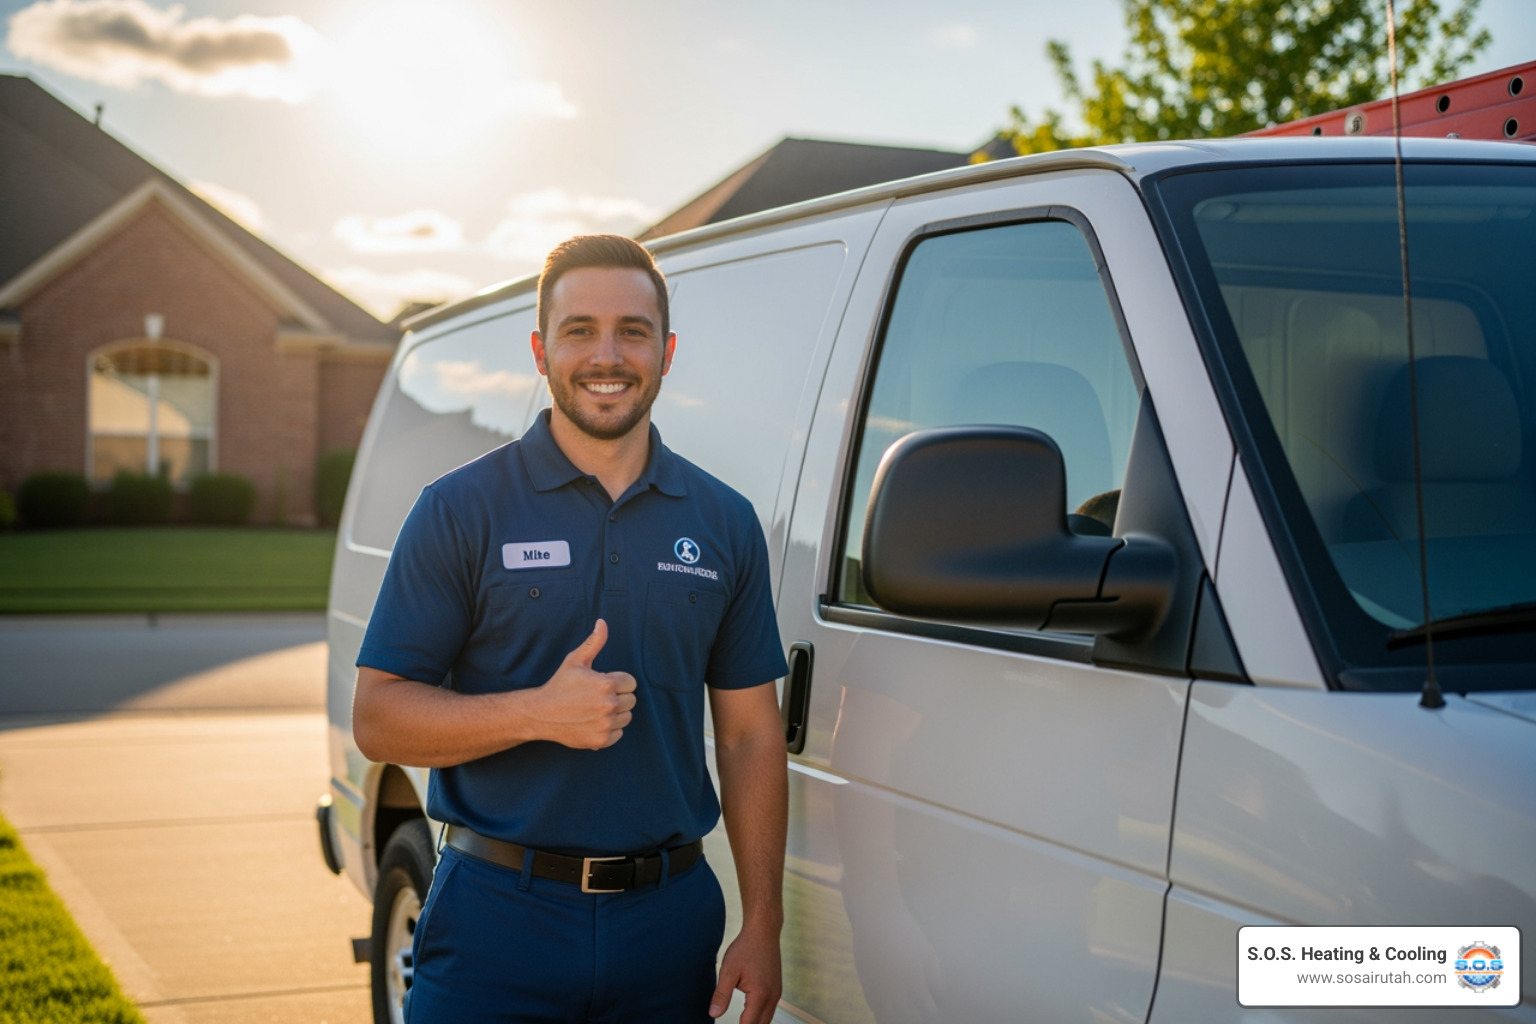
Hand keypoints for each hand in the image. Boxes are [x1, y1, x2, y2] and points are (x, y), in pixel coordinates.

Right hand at [525, 620, 635, 748]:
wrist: (541, 713)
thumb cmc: (560, 685)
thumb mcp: (575, 660)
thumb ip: (594, 642)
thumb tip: (602, 622)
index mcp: (606, 684)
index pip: (631, 683)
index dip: (618, 682)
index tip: (603, 684)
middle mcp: (609, 704)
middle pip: (631, 700)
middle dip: (618, 697)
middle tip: (597, 698)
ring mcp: (606, 724)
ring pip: (626, 717)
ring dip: (615, 714)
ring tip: (595, 709)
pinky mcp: (602, 740)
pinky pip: (619, 734)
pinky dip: (609, 730)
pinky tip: (593, 722)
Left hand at [709, 923, 780, 1023]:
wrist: (763, 931)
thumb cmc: (746, 948)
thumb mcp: (728, 970)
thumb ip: (721, 994)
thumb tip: (713, 1014)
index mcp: (760, 995)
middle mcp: (772, 997)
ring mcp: (777, 993)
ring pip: (766, 1020)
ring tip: (740, 1022)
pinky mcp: (777, 989)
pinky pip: (769, 1010)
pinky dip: (760, 1017)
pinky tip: (749, 1016)